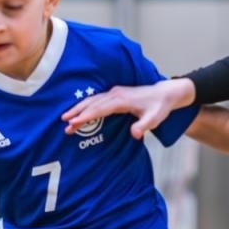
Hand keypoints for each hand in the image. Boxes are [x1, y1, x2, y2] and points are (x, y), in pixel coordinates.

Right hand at [63, 78, 193, 139]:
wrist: (165, 93)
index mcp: (122, 100)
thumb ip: (144, 126)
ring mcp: (114, 93)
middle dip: (77, 113)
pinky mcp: (114, 95)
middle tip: (64, 124)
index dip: (86, 116)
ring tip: (66, 119)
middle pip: (92, 103)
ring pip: (92, 100)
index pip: (100, 109)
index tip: (74, 123)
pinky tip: (78, 111)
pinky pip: (96, 99)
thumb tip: (134, 134)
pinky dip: (85, 105)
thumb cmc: (159, 107)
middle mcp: (115, 94)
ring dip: (78, 109)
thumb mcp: (154, 119)